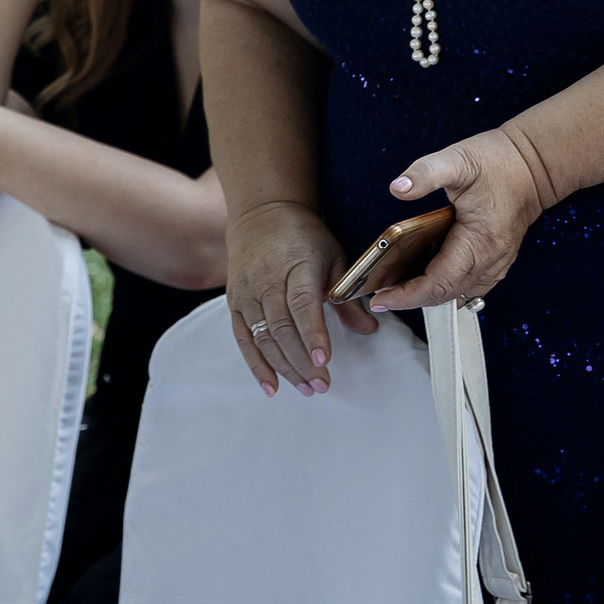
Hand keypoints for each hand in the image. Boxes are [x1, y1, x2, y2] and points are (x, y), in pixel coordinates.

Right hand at [225, 199, 351, 396]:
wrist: (261, 214)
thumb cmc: (304, 237)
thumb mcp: (334, 257)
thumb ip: (347, 296)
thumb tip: (369, 329)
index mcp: (297, 264)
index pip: (302, 304)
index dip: (312, 334)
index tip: (323, 361)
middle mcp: (267, 279)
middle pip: (281, 328)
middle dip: (301, 362)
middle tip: (322, 386)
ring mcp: (247, 292)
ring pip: (262, 338)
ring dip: (284, 368)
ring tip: (306, 389)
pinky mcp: (234, 302)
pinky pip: (243, 339)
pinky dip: (256, 365)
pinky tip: (271, 386)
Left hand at [362, 127, 556, 312]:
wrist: (534, 164)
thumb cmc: (498, 161)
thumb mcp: (457, 159)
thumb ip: (425, 174)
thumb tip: (397, 188)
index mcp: (479, 240)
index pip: (439, 282)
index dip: (407, 295)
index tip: (381, 298)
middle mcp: (491, 258)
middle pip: (446, 294)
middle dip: (411, 299)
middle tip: (379, 297)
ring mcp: (497, 262)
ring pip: (458, 293)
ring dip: (428, 296)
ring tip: (396, 290)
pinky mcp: (498, 259)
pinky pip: (470, 285)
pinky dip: (446, 288)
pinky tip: (426, 281)